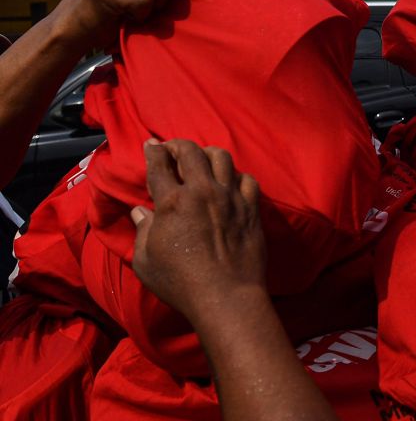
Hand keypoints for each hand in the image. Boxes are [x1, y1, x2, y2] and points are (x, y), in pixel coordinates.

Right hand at [131, 138, 265, 324]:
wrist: (225, 296)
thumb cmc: (180, 283)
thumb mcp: (146, 261)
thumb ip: (142, 231)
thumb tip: (140, 211)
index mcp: (172, 203)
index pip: (159, 166)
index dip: (153, 151)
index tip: (151, 144)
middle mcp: (203, 192)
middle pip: (191, 152)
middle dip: (178, 144)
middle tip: (173, 148)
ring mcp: (230, 197)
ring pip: (222, 158)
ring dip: (208, 153)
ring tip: (202, 158)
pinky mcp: (251, 208)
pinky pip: (248, 179)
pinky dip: (237, 176)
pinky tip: (231, 181)